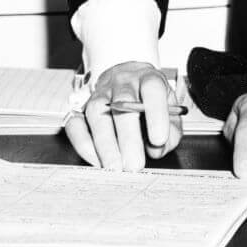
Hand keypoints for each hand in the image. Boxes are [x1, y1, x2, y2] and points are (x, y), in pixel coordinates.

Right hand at [63, 61, 182, 169]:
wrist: (128, 82)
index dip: (156, 114)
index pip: (152, 88)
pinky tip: (97, 161)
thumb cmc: (151, 103)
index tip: (158, 140)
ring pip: (97, 112)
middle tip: (134, 165)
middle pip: (122, 102)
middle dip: (128, 137)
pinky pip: (75, 124)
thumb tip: (155, 149)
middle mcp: (123, 82)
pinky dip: (84, 145)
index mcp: (148, 78)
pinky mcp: (81, 107)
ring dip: (105, 144)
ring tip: (115, 168)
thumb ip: (170, 133)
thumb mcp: (171, 112)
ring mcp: (100, 93)